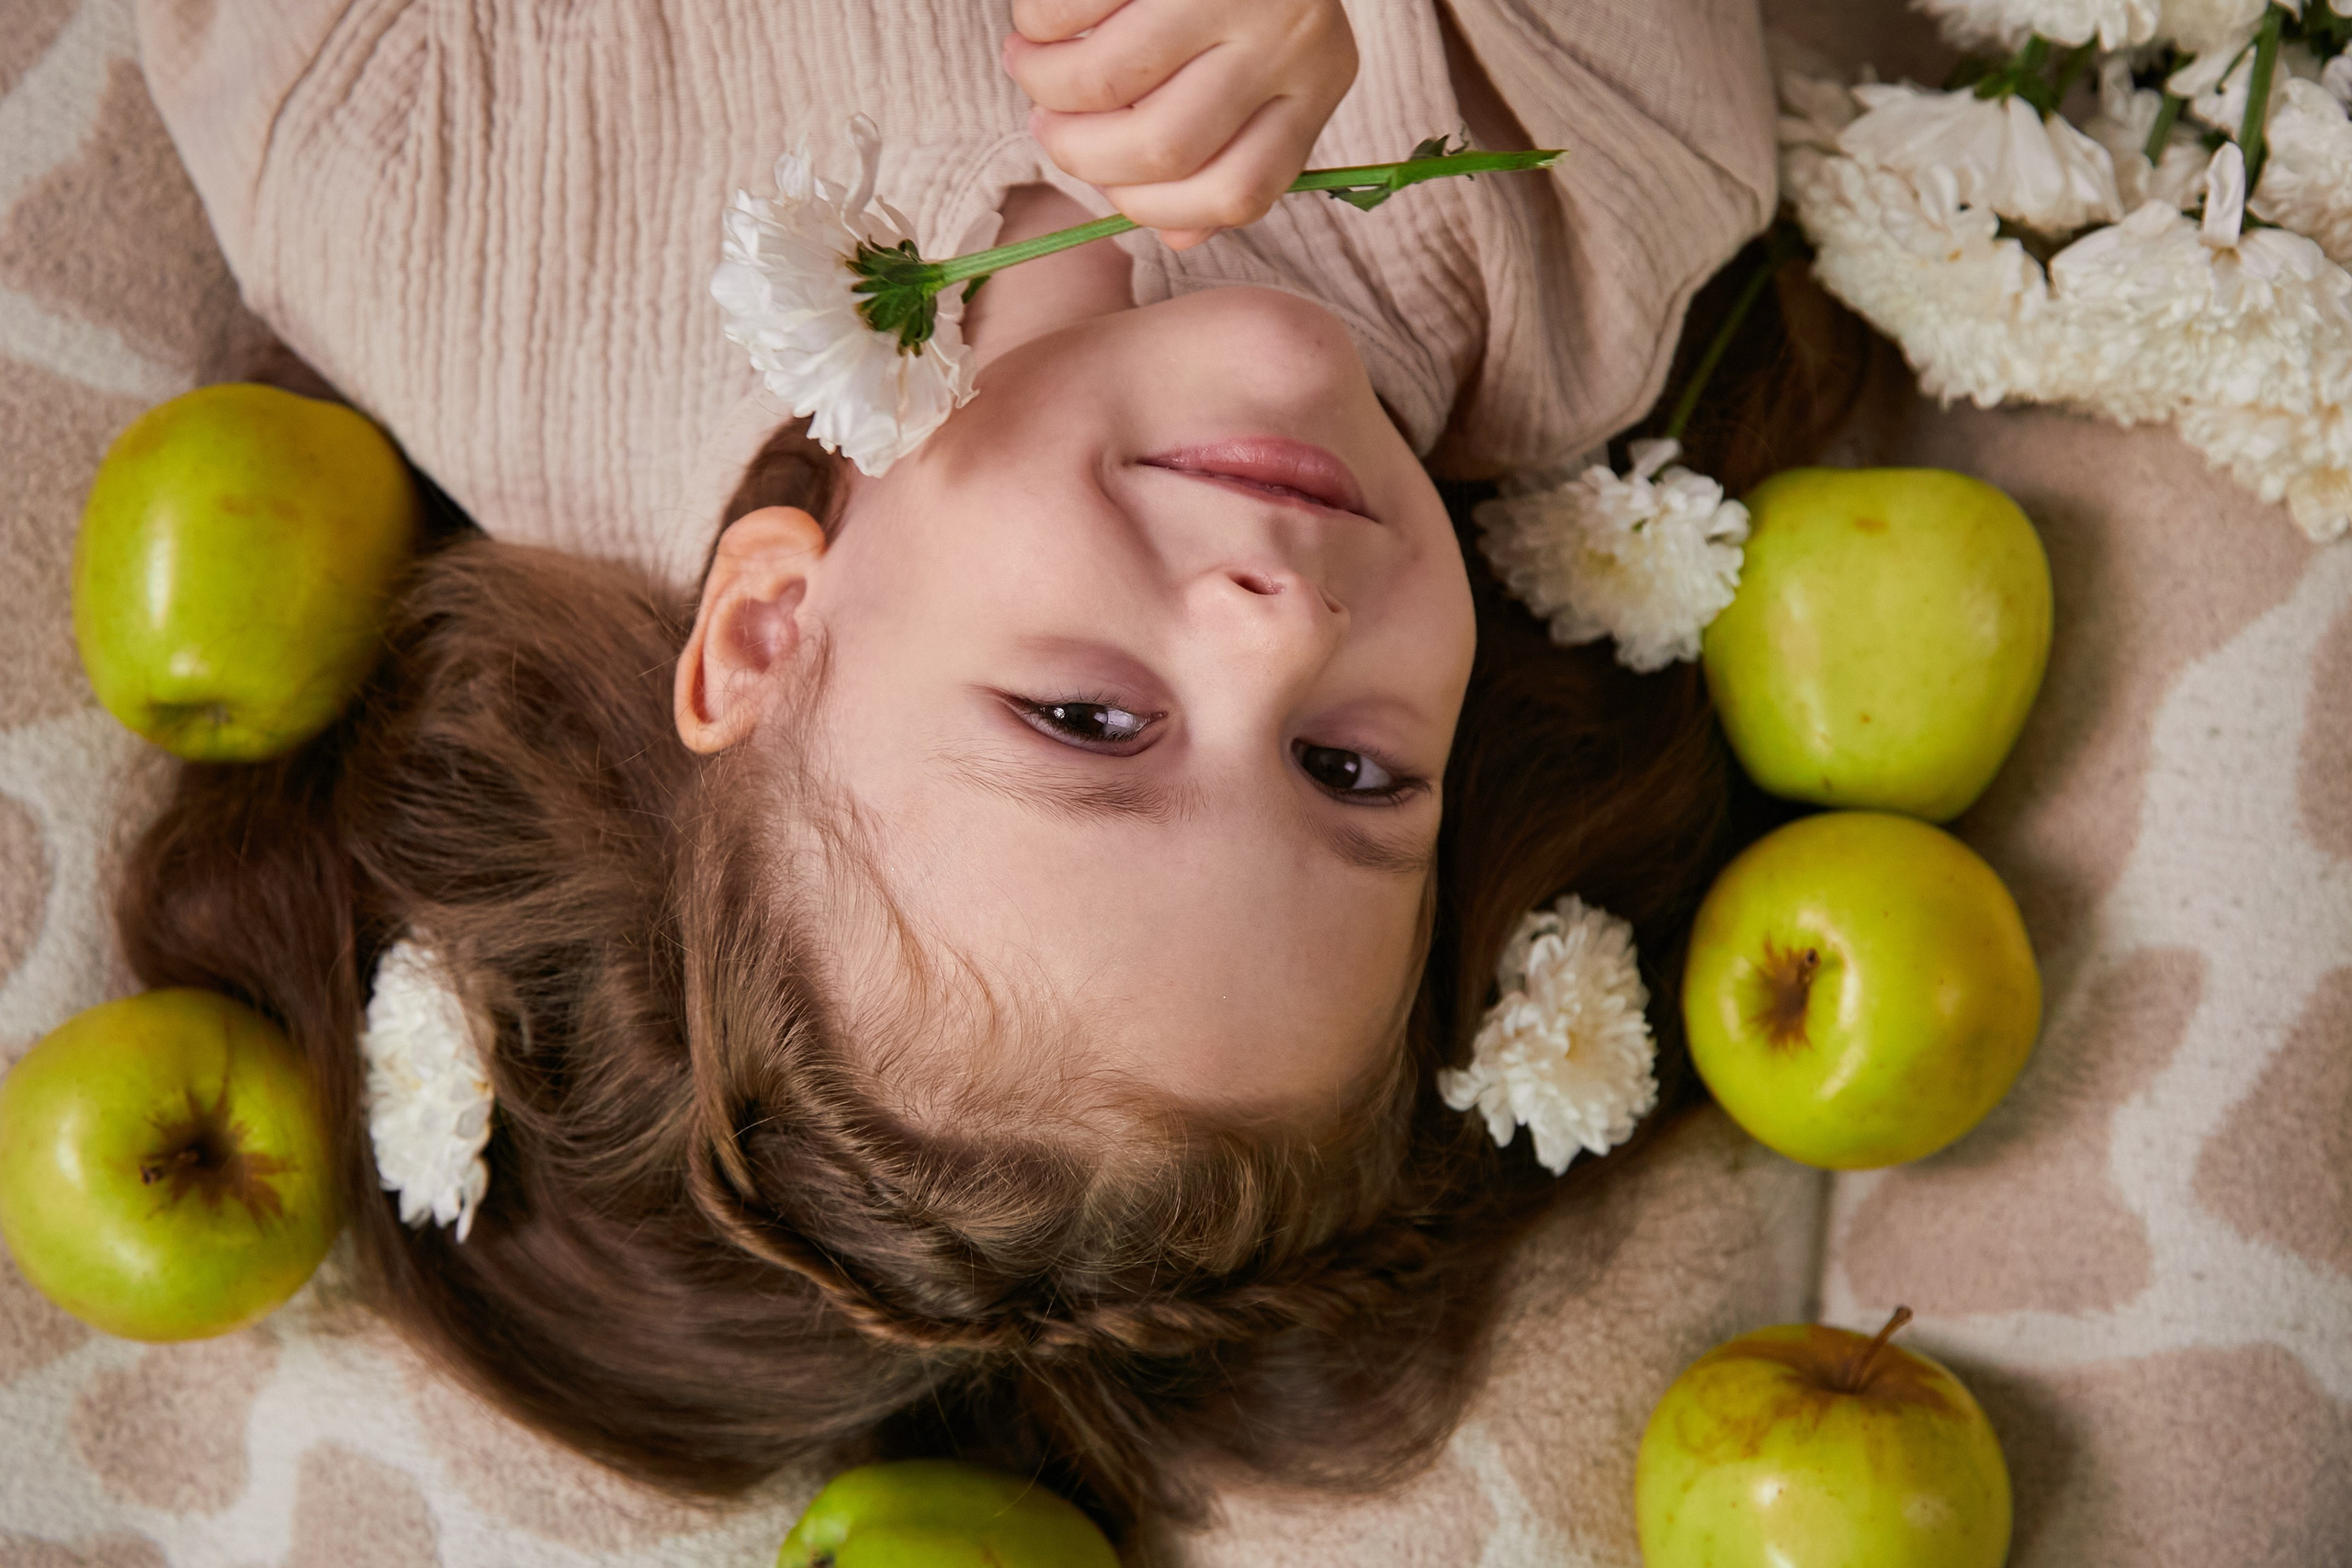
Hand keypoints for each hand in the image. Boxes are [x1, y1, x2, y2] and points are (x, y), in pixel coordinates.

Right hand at [1002, 0, 1358, 249]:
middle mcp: (1289, 35)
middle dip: (1079, 151)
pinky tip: (1039, 17)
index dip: (1153, 208)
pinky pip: (1073, 6)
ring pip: (1110, 77)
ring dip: (1046, 82)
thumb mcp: (1271, 60)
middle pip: (1163, 144)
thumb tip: (1173, 237)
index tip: (1106, 184)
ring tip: (1029, 64)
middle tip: (1046, 123)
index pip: (1240, 190)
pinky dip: (1038, 21)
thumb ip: (1233, 147)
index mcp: (1318, 82)